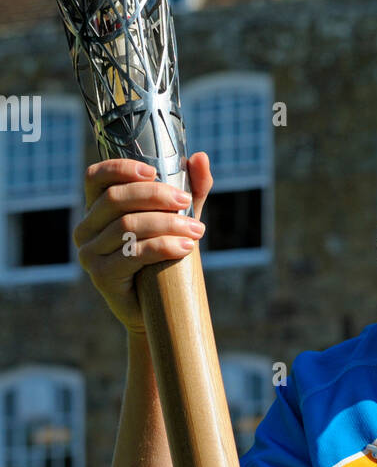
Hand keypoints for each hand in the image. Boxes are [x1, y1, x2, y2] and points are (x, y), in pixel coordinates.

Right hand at [73, 152, 212, 335]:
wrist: (158, 309)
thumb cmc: (164, 257)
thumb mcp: (178, 218)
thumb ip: (190, 190)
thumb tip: (200, 157)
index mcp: (97, 208)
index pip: (96, 177)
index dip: (121, 169)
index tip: (154, 170)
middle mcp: (86, 228)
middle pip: (116, 199)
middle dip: (156, 197)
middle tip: (187, 203)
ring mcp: (89, 253)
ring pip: (127, 226)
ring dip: (167, 224)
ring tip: (197, 230)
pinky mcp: (101, 276)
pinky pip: (133, 254)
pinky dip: (162, 247)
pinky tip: (185, 247)